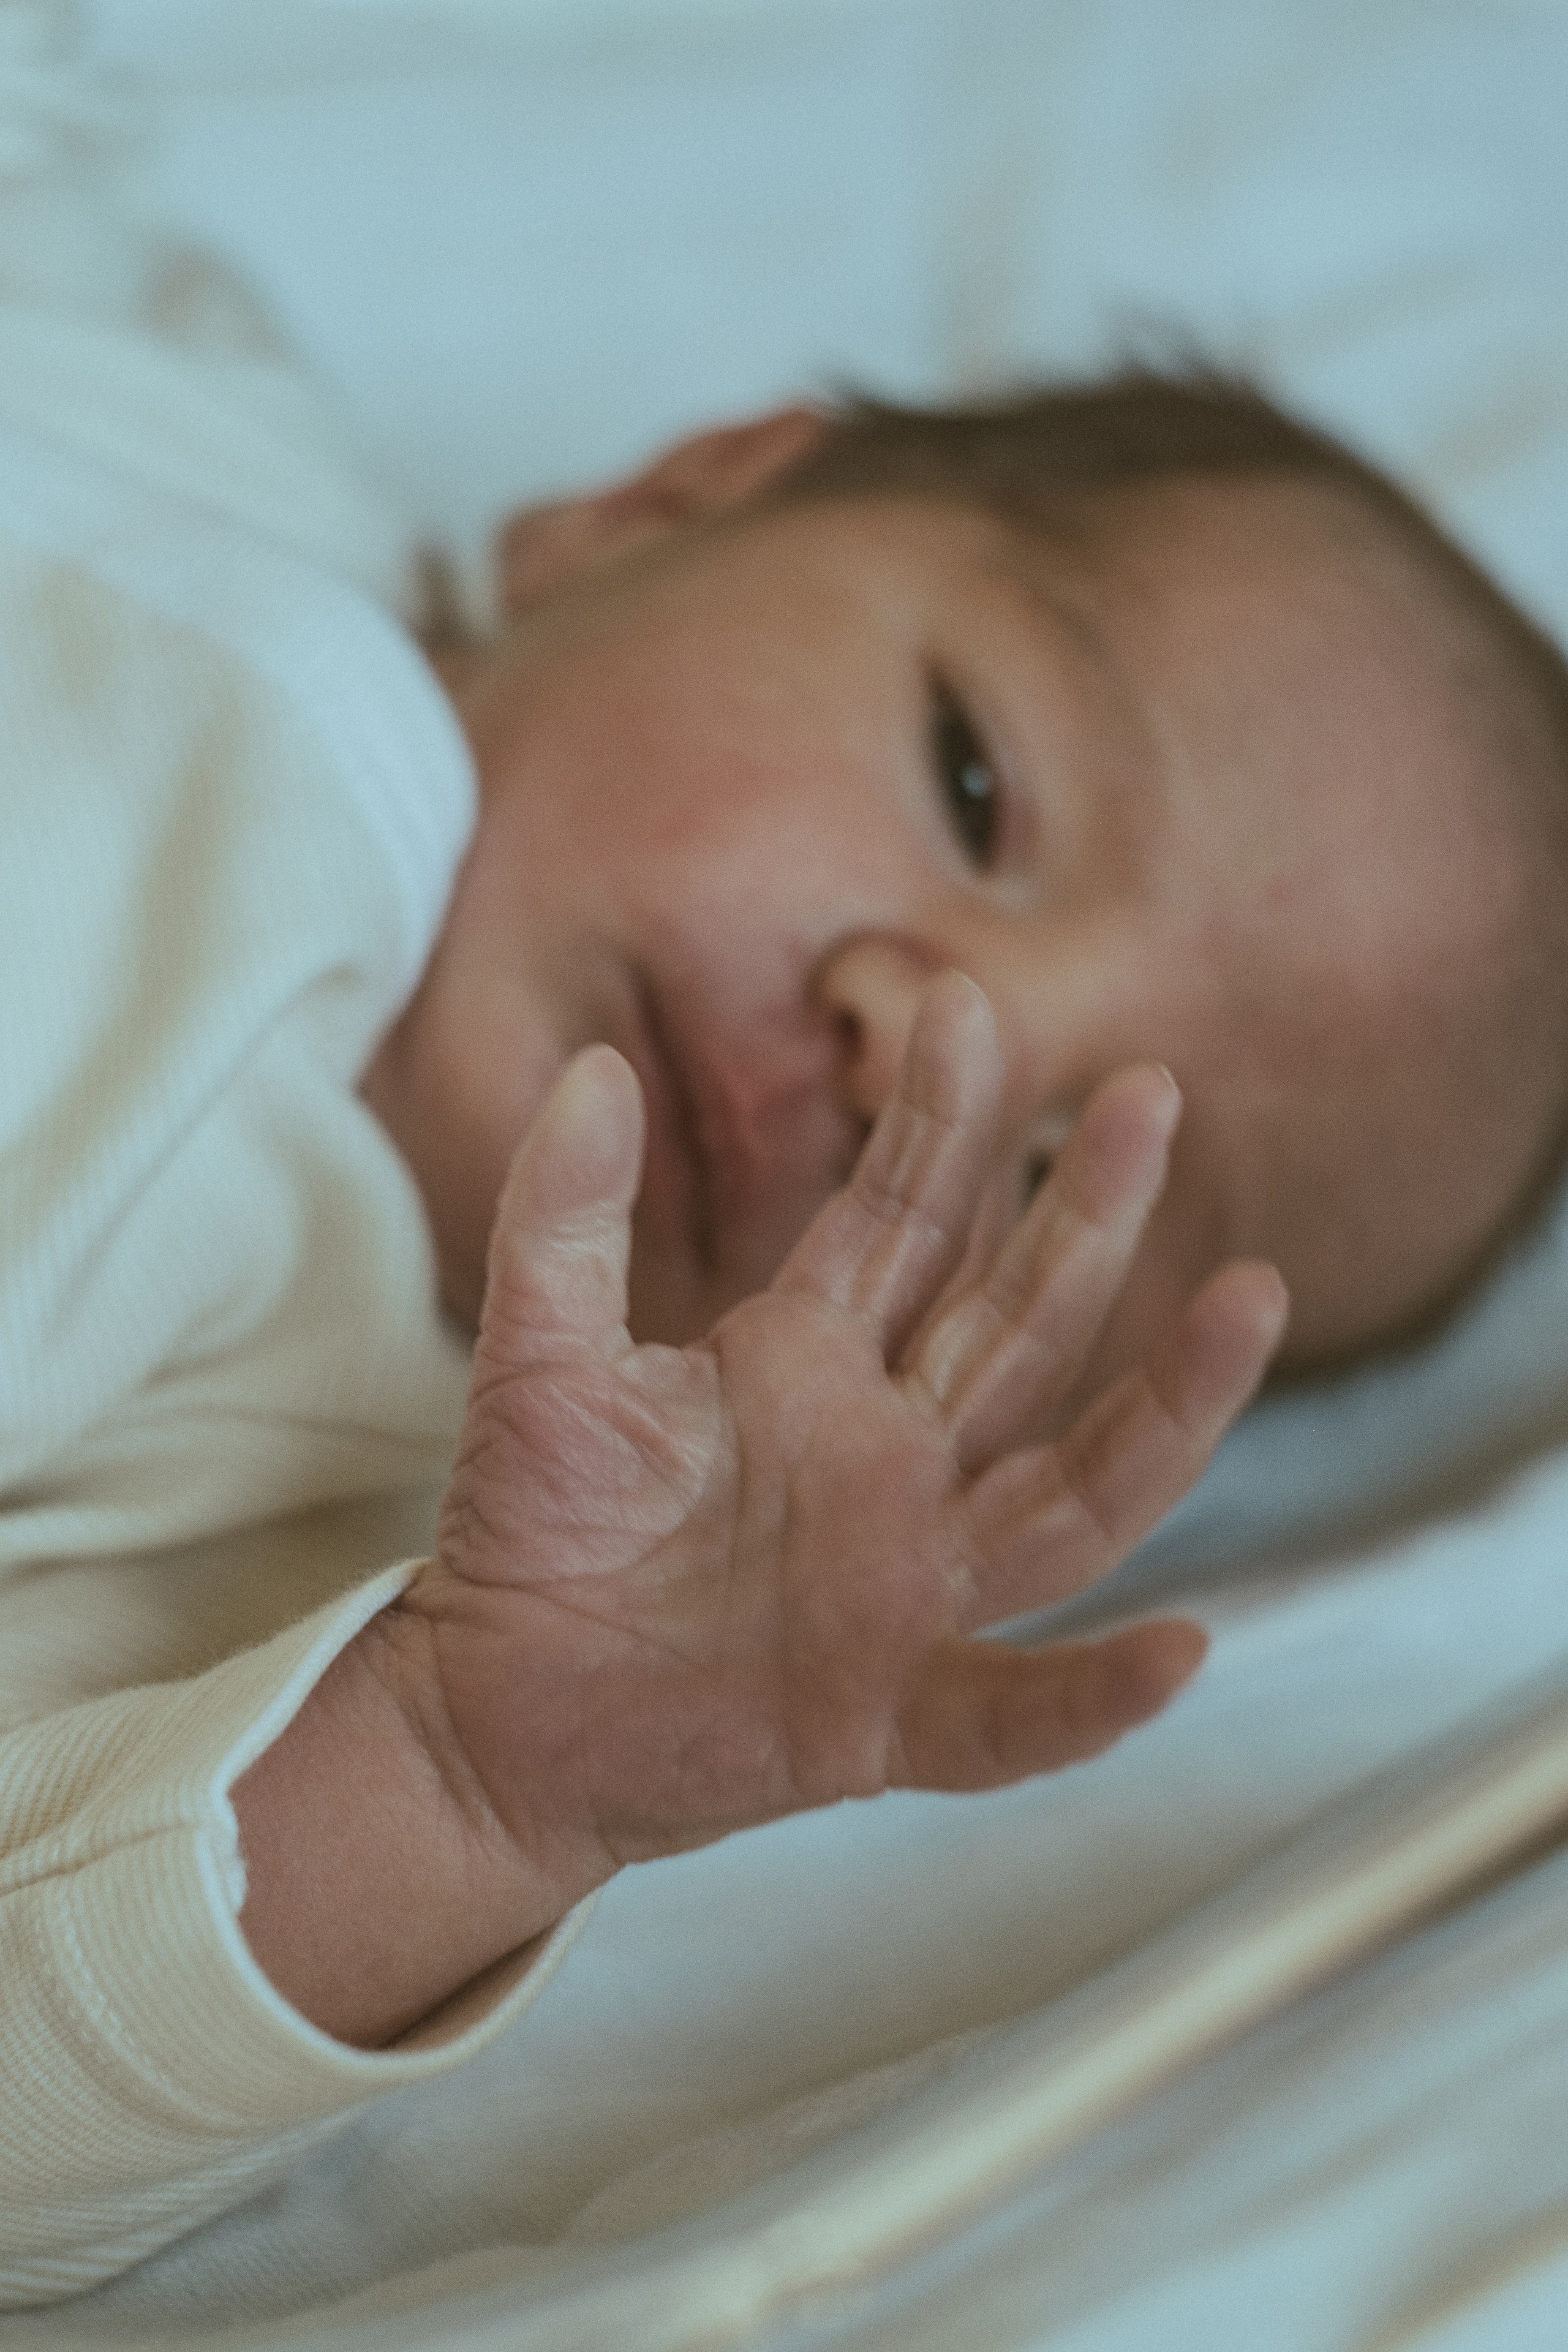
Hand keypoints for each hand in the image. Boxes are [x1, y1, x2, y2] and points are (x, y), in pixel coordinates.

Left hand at [384, 975, 1286, 1927]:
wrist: (494, 1711)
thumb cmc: (526, 1534)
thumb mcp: (539, 1360)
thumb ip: (564, 1220)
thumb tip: (590, 1065)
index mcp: (813, 1367)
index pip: (910, 1224)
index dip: (946, 1122)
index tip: (967, 1003)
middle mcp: (889, 1462)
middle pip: (1022, 1329)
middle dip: (1088, 1213)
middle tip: (1149, 1091)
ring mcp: (904, 1589)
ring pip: (1071, 1495)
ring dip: (1166, 1409)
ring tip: (1251, 1298)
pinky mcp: (881, 1719)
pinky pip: (1010, 1712)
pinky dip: (1090, 1695)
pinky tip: (1177, 1650)